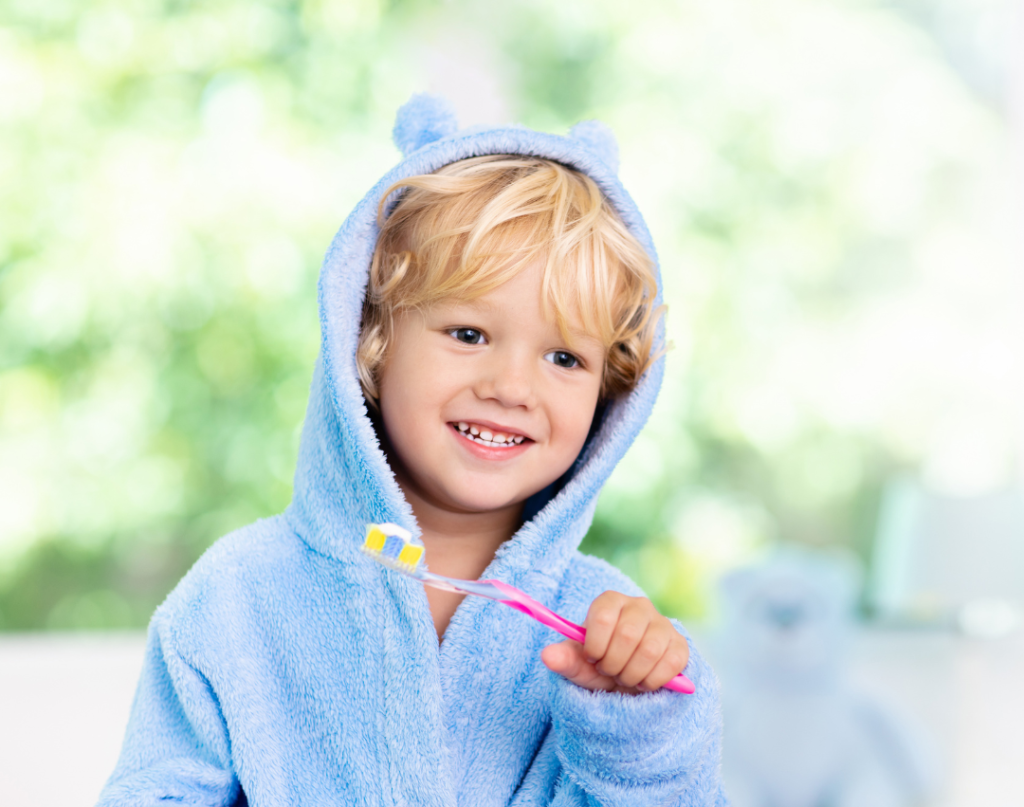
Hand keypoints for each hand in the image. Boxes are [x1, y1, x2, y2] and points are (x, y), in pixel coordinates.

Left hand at [540, 591, 689, 693]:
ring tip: (624, 677)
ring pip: (650, 650)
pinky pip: (670, 663)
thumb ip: (563, 659)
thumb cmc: (599, 665)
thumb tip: (546, 656)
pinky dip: (653, 680)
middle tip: (609, 671)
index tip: (593, 658)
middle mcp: (638, 606)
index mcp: (610, 601)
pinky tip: (644, 682)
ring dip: (632, 674)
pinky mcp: (679, 645)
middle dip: (614, 664)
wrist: (627, 680)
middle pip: (628, 635)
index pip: (603, 616)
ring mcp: (662, 624)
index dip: (596, 645)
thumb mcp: (579, 665)